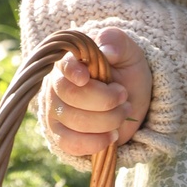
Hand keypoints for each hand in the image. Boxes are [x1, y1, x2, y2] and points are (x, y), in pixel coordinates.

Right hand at [39, 26, 152, 159]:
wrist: (130, 99)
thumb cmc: (126, 71)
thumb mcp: (129, 52)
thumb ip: (116, 43)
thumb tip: (106, 50)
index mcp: (70, 60)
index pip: (63, 65)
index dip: (72, 72)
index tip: (86, 77)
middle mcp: (57, 85)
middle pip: (71, 96)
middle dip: (105, 101)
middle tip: (124, 97)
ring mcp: (56, 111)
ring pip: (74, 121)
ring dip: (106, 121)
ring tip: (123, 113)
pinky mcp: (61, 134)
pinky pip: (69, 144)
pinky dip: (94, 143)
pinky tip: (111, 136)